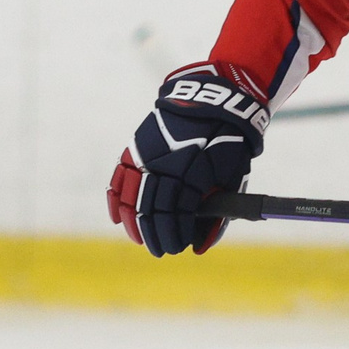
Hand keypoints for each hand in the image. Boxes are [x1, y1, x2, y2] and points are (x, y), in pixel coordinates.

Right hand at [107, 63, 269, 255]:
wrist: (216, 97)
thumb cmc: (230, 141)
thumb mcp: (232, 175)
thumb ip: (217, 211)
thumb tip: (200, 247)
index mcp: (193, 170)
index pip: (178, 213)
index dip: (176, 234)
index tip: (179, 248)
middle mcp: (165, 162)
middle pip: (152, 208)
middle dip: (156, 234)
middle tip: (161, 250)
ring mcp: (148, 152)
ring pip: (132, 196)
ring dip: (135, 222)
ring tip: (139, 239)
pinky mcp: (138, 144)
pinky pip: (120, 175)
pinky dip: (117, 198)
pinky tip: (117, 217)